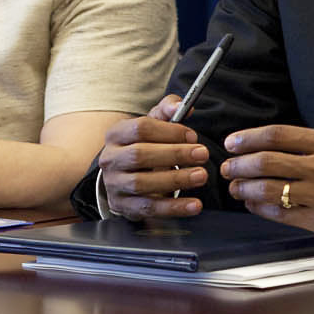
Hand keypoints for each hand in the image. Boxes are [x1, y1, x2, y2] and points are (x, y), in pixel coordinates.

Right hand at [96, 95, 211, 218]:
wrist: (121, 177)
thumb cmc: (142, 146)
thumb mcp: (151, 126)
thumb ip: (167, 112)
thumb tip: (182, 106)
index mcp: (116, 134)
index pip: (140, 128)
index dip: (169, 131)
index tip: (193, 136)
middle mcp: (110, 159)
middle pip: (140, 155)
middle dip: (175, 154)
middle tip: (203, 154)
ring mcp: (114, 184)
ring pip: (142, 183)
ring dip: (175, 180)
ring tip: (201, 176)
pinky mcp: (123, 206)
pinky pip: (149, 208)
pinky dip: (173, 208)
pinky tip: (194, 205)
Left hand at [221, 63, 313, 242]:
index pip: (279, 135)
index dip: (250, 138)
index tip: (233, 142)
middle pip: (268, 162)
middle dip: (241, 164)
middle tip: (227, 166)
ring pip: (272, 190)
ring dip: (246, 188)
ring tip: (234, 186)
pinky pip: (284, 214)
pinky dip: (263, 209)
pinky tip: (253, 204)